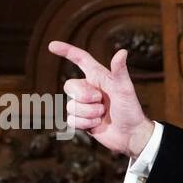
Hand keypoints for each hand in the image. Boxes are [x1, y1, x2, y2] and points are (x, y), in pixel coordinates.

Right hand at [48, 41, 153, 157]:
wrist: (131, 135)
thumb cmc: (131, 110)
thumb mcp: (125, 89)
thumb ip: (120, 71)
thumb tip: (122, 51)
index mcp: (98, 77)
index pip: (80, 59)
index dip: (66, 51)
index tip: (52, 46)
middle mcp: (89, 89)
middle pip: (70, 86)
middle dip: (84, 97)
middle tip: (101, 102)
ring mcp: (84, 105)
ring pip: (70, 106)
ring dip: (89, 113)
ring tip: (103, 115)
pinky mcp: (82, 120)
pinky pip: (71, 120)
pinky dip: (85, 124)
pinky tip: (97, 125)